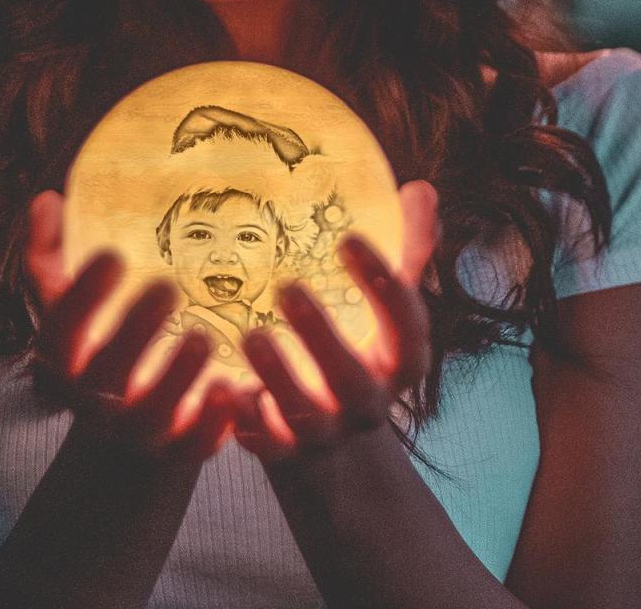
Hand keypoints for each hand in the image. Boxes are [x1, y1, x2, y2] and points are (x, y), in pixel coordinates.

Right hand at [24, 189, 233, 459]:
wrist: (122, 443)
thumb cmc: (101, 354)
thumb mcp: (72, 312)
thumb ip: (55, 259)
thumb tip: (46, 201)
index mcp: (67, 359)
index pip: (63, 328)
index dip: (84, 296)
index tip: (113, 255)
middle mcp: (96, 398)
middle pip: (107, 371)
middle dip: (133, 331)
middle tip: (166, 288)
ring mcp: (137, 430)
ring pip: (152, 413)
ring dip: (176, 378)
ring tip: (202, 337)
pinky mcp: (177, 451)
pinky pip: (193, 446)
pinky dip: (213, 426)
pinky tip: (234, 391)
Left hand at [232, 180, 437, 463]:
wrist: (328, 442)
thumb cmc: (354, 352)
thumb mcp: (382, 310)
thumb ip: (404, 253)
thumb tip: (420, 189)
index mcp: (397, 363)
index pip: (407, 328)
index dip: (385, 288)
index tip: (349, 239)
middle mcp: (366, 402)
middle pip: (354, 379)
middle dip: (324, 337)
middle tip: (288, 288)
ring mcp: (324, 432)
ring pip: (305, 414)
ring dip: (279, 376)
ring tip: (251, 335)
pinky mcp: (282, 450)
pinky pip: (263, 442)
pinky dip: (242, 419)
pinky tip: (219, 387)